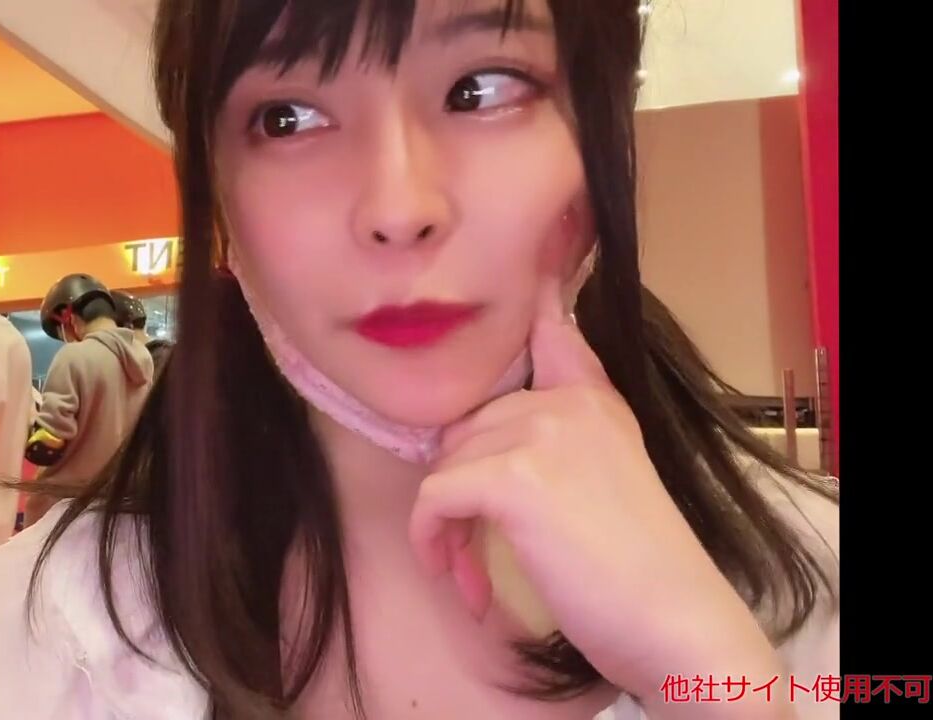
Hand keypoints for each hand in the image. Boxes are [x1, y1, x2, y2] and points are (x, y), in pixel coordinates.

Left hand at [407, 280, 783, 707]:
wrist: (675, 624)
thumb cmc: (636, 571)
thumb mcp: (603, 483)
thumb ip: (554, 444)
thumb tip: (467, 439)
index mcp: (593, 400)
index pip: (552, 327)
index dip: (531, 292)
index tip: (530, 259)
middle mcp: (568, 402)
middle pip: (465, 425)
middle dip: (456, 491)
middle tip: (469, 551)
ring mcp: (542, 432)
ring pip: (443, 464)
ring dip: (445, 528)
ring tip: (471, 575)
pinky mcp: (515, 476)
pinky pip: (434, 498)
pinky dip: (434, 542)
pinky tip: (462, 580)